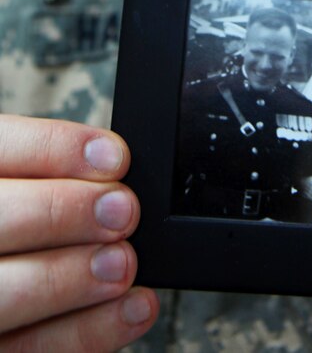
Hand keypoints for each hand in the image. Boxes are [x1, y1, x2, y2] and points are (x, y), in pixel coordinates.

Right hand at [0, 114, 158, 350]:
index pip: (1, 147)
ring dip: (73, 277)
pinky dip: (88, 331)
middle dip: (66, 212)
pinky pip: (31, 349)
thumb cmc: (23, 222)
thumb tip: (113, 166)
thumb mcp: (26, 181)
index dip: (57, 150)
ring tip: (125, 262)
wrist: (6, 281)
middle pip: (0, 218)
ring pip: (7, 292)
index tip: (115, 158)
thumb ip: (54, 173)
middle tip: (123, 211)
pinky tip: (132, 307)